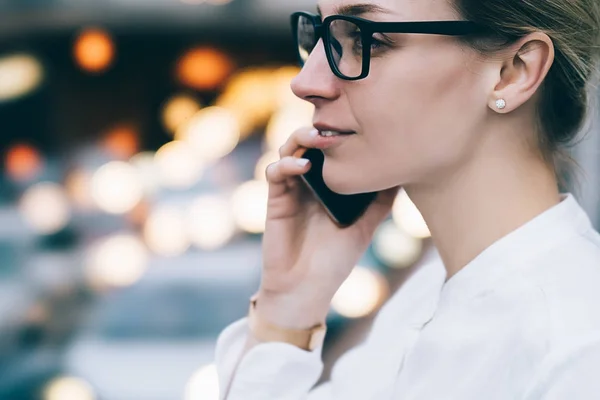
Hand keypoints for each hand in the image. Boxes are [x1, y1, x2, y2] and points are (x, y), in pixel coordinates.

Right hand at [258, 127, 399, 327]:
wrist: (307, 288)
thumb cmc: (335, 260)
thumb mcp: (366, 226)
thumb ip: (380, 202)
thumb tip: (404, 174)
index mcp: (330, 185)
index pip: (332, 149)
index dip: (339, 132)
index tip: (358, 121)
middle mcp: (310, 182)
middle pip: (309, 142)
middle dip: (319, 127)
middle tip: (335, 126)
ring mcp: (291, 189)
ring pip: (289, 150)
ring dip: (300, 138)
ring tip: (318, 137)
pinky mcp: (276, 200)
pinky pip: (274, 172)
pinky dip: (286, 163)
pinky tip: (304, 166)